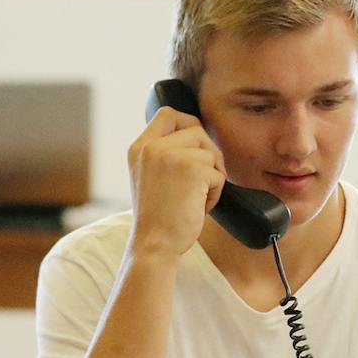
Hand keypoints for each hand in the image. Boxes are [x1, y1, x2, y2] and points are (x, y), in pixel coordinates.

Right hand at [126, 106, 226, 257]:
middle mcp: (151, 147)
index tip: (194, 144)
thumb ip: (164, 154)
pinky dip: (215, 193)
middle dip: (207, 152)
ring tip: (195, 198)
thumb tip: (199, 138)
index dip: (187, 124)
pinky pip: (218, 174)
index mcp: (139, 147)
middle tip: (204, 178)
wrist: (154, 243)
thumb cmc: (157, 216)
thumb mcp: (148, 176)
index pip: (167, 114)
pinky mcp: (192, 169)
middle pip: (196, 129)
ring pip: (210, 152)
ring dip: (212, 176)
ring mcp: (170, 155)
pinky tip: (198, 207)